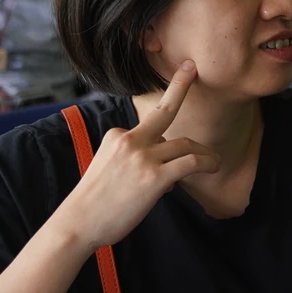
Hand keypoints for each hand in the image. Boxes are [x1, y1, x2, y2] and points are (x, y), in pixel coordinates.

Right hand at [53, 61, 219, 250]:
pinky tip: (213, 167)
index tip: (177, 75)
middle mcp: (129, 140)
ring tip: (214, 163)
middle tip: (191, 69)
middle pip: (164, 111)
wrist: (78, 223)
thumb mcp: (108, 169)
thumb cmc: (94, 202)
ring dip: (204, 153)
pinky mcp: (154, 177)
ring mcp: (142, 157)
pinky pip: (190, 162)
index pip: (150, 129)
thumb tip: (169, 176)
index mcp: (116, 135)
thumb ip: (135, 162)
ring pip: (185, 144)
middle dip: (180, 86)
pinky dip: (206, 162)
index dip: (166, 127)